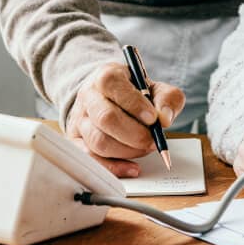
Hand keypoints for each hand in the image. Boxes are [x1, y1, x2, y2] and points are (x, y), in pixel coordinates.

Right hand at [66, 62, 184, 176]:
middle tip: (153, 140)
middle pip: (106, 118)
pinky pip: (91, 160)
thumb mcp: (155, 88)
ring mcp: (79, 120)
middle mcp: (89, 96)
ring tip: (146, 148)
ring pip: (98, 141)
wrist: (109, 98)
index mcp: (106, 76)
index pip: (114, 87)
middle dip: (134, 133)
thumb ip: (167, 98)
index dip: (135, 105)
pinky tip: (132, 168)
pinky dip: (114, 168)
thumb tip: (165, 118)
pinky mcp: (76, 142)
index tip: (153, 118)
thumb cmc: (134, 93)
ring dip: (126, 151)